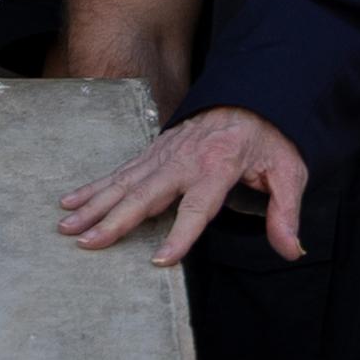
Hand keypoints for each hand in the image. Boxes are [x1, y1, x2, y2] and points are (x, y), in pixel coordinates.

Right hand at [56, 106, 307, 266]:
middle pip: (146, 195)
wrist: (252, 98)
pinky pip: (119, 172)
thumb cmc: (271, 140)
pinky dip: (93, 187)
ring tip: (67, 228)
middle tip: (88, 243)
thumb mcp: (290, 172)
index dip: (180, 236)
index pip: (197, 208)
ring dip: (94, 206)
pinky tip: (70, 201)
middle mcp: (185, 161)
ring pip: (124, 183)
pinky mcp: (153, 152)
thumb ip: (286, 212)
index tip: (160, 260)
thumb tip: (292, 250)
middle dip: (116, 221)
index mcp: (219, 167)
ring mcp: (164, 154)